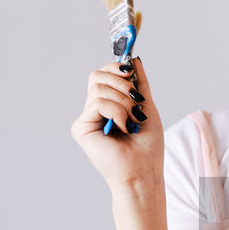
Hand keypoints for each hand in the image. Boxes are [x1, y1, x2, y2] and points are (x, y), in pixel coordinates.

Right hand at [70, 32, 164, 190]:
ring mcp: (86, 119)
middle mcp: (93, 111)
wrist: (144, 171)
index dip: (117, 68)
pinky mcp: (80, 128)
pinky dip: (117, 112)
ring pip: (98, 88)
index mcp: (107, 105)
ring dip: (123, 102)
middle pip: (97, 76)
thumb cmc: (147, 145)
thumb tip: (134, 59)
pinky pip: (98, 103)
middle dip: (122, 84)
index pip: (104, 74)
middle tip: (136, 102)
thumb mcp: (146, 106)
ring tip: (133, 120)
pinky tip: (123, 128)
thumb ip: (139, 83)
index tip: (132, 73)